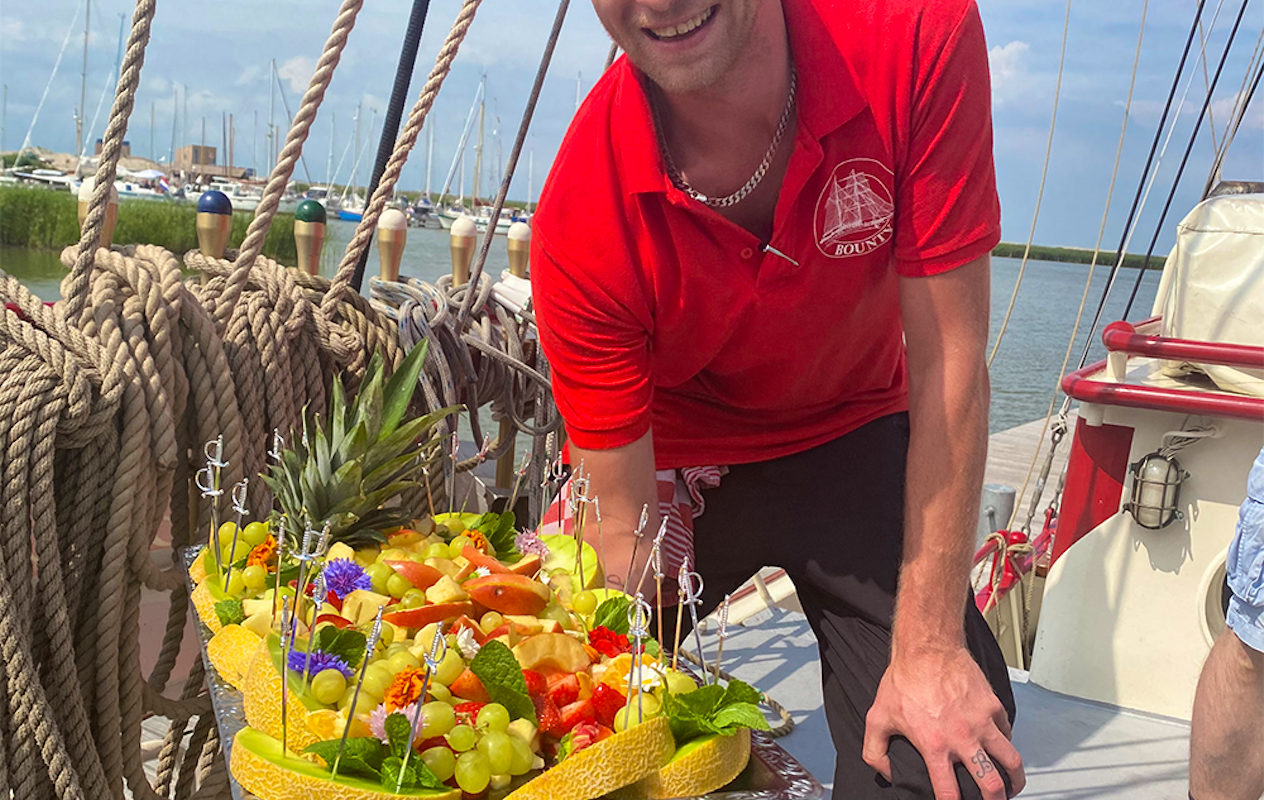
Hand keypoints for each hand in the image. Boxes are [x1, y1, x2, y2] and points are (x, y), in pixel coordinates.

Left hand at [862, 645, 1024, 799]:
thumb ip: (875, 751)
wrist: (928, 647)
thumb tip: (886, 772)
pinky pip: (1007, 734)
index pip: (949, 793)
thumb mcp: (878, 718)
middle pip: (991, 785)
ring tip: (1010, 787)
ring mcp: (982, 723)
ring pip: (1011, 762)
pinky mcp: (993, 707)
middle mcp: (963, 738)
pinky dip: (1006, 744)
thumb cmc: (904, 680)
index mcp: (935, 746)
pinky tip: (999, 748)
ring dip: (1014, 780)